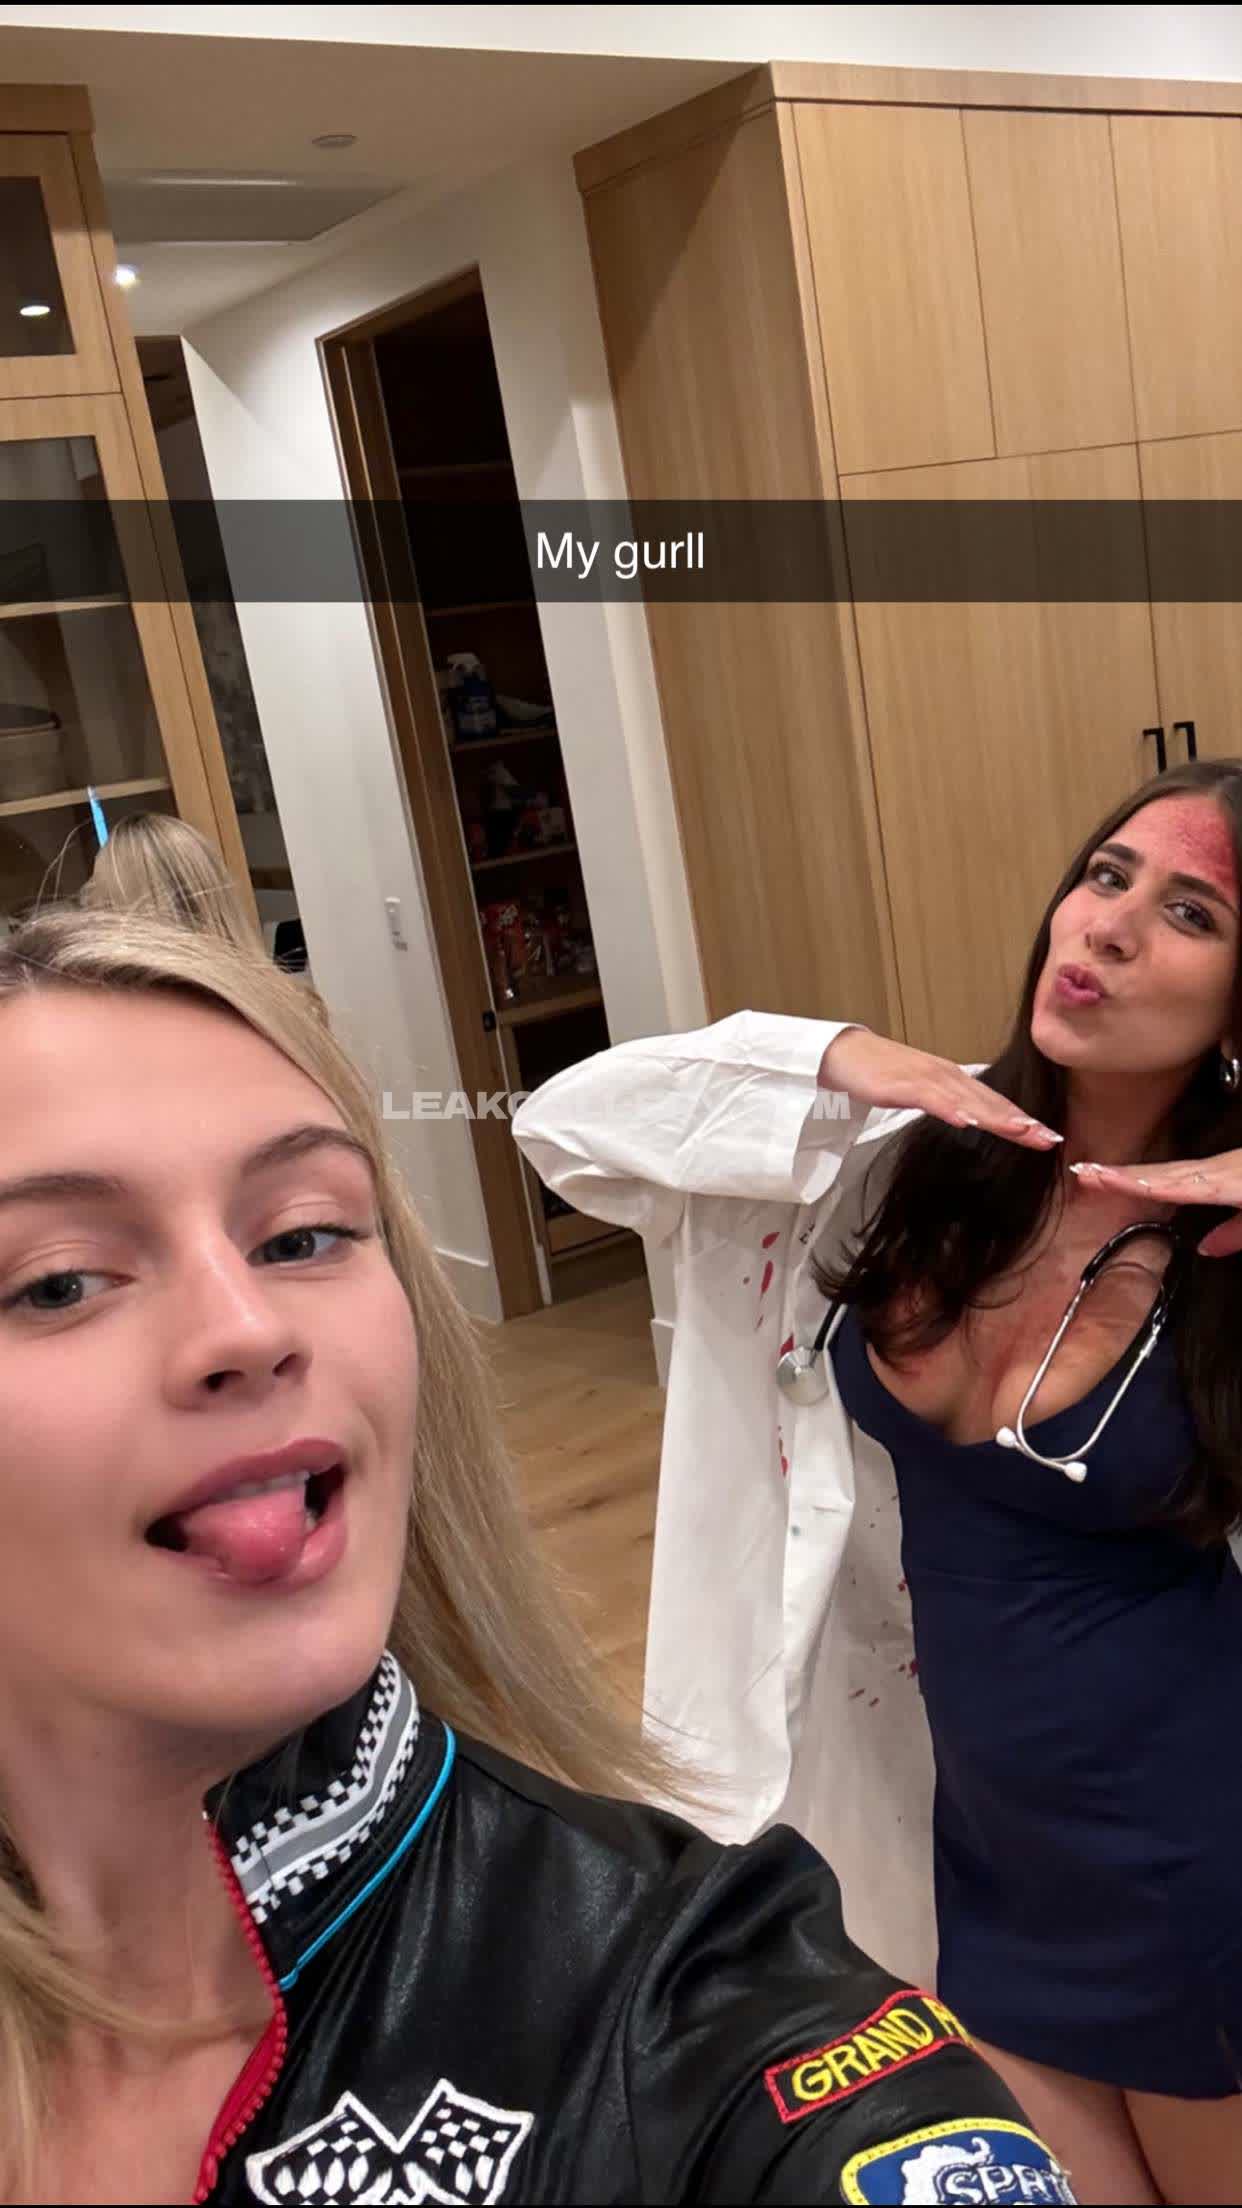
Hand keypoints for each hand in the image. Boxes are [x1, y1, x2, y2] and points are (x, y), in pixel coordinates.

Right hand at [820, 1028, 1062, 1151]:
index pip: (993, 1102)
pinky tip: (966, 1122)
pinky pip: (929, 1099)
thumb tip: (973, 1119)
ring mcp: (924, 1078)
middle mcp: (945, 1075)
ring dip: (995, 1116)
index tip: (1048, 1137)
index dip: (1021, 1118)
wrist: (843, 1054)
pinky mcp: (900, 1084)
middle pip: (988, 1101)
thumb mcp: (921, 1091)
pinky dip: (949, 1110)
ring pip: (967, 1100)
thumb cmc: (881, 1074)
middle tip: (1049, 1139)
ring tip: (1020, 1131)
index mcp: (952, 1080)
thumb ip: (947, 1102)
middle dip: (1020, 1121)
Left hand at [1071, 1152, 1241, 1256]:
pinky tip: (1133, 1182)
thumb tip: (1206, 1248)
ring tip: (1091, 1174)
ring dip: (1128, 1177)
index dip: (1130, 1180)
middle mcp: (1215, 1173)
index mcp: (1218, 1179)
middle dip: (1118, 1175)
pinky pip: (1188, 1185)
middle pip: (1157, 1175)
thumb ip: (1232, 1232)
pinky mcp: (1232, 1180)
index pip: (1165, 1180)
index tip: (1096, 1177)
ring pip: (1166, 1176)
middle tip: (1079, 1171)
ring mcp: (1221, 1174)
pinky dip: (1157, 1183)